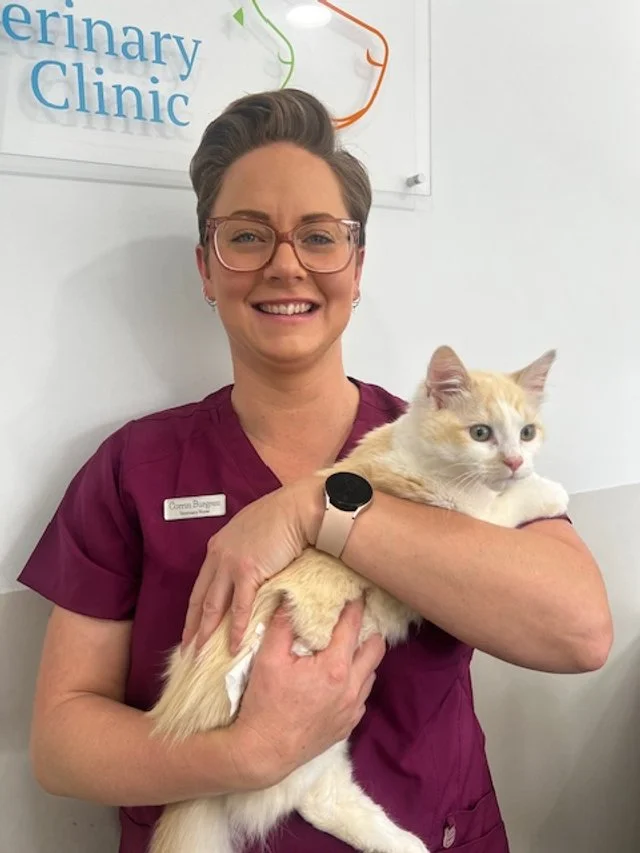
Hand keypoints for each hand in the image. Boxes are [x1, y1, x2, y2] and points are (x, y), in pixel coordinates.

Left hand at [182, 477, 323, 653]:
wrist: (297, 508)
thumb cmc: (283, 515)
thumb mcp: (253, 530)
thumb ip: (245, 549)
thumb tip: (253, 565)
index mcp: (218, 546)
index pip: (202, 583)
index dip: (195, 607)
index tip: (191, 625)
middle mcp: (219, 556)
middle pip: (200, 597)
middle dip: (192, 625)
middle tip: (187, 648)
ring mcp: (231, 564)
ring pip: (213, 606)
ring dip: (206, 632)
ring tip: (201, 654)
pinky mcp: (248, 572)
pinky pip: (239, 607)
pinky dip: (235, 629)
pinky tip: (233, 645)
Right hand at [228, 599, 384, 787]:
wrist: (264, 752)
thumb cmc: (265, 703)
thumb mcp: (268, 658)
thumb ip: (282, 624)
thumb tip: (290, 597)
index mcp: (335, 668)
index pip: (353, 627)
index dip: (356, 606)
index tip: (357, 593)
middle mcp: (351, 688)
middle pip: (376, 649)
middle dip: (368, 631)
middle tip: (355, 621)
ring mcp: (352, 709)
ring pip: (370, 673)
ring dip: (362, 657)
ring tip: (345, 648)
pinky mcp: (348, 725)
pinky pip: (361, 696)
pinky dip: (355, 682)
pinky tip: (337, 679)